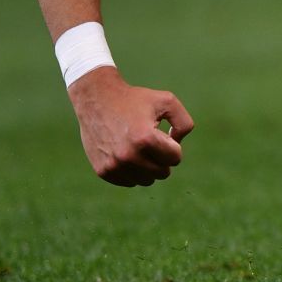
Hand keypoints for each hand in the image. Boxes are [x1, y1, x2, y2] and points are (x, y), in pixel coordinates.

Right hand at [67, 66, 194, 186]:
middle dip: (162, 157)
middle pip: (163, 173)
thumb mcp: (167, 101)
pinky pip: (130, 182)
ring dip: (149, 166)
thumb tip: (177, 145)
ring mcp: (114, 166)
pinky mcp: (103, 171)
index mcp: (145, 139)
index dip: (173, 145)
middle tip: (152, 140)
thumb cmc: (135, 100)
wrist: (97, 99)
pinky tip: (127, 152)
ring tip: (139, 146)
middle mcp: (128, 156)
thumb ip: (184, 123)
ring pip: (147, 180)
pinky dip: (133, 170)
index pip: (175, 158)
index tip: (163, 133)